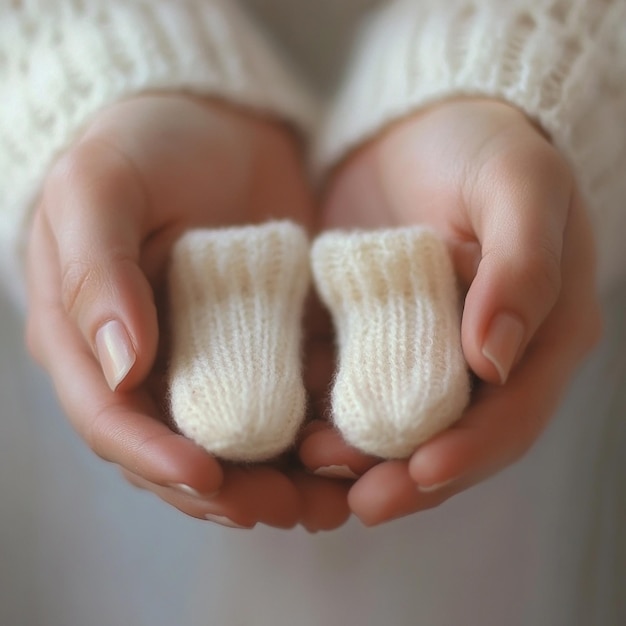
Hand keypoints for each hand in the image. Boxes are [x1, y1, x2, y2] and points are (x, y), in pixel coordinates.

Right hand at [25, 94, 349, 530]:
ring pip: (235, 440)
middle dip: (229, 490)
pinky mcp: (260, 343)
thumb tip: (119, 369)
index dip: (155, 458)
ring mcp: (205, 358)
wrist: (213, 121)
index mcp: (87, 338)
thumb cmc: (143, 143)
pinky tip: (351, 447)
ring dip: (279, 477)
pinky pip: (284, 400)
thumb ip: (98, 274)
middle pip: (178, 449)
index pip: (111, 419)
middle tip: (287, 508)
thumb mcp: (102, 189)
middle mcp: (146, 363)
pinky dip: (313, 431)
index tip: (209, 479)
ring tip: (330, 499)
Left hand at [300, 99, 601, 524]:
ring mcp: (426, 352)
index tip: (417, 475)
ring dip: (356, 453)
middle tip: (353, 500)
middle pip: (451, 438)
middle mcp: (485, 359)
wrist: (425, 127)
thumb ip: (523, 266)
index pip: (511, 416)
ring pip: (396, 423)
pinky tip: (291, 419)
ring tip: (309, 466)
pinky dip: (324, 408)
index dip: (468, 453)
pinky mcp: (375, 335)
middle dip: (404, 475)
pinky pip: (351, 383)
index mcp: (539, 336)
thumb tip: (495, 359)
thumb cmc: (484, 146)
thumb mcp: (519, 187)